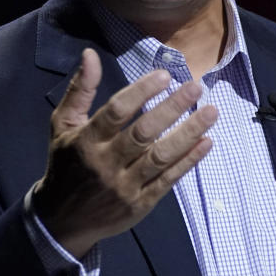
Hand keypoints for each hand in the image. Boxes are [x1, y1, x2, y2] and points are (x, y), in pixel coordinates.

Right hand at [32, 48, 215, 257]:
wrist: (62, 221)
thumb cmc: (66, 164)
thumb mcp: (63, 126)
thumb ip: (80, 90)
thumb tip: (90, 54)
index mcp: (87, 140)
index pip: (117, 111)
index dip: (141, 91)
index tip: (165, 75)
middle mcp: (106, 163)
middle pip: (143, 133)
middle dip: (172, 109)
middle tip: (196, 88)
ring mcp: (125, 186)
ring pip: (161, 156)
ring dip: (188, 133)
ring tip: (212, 112)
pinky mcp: (140, 204)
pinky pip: (168, 180)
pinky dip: (189, 161)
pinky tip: (207, 142)